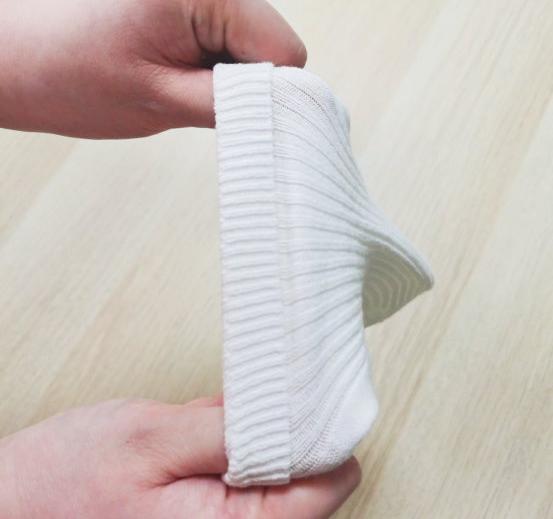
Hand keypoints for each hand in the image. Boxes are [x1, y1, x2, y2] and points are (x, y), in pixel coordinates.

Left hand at [0, 0, 306, 137]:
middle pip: (270, 45)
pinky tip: (168, 67)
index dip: (268, 94)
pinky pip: (225, 37)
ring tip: (169, 79)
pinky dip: (207, 64)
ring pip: (249, 45)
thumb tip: (284, 110)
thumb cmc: (68, 72)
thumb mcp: (162, 102)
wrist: (16, 58)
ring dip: (220, 76)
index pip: (285, 50)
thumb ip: (233, 105)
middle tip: (187, 96)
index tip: (233, 114)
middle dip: (241, 84)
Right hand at [0, 395, 360, 518]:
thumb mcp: (149, 438)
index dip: (325, 437)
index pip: (321, 490)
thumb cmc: (64, 484)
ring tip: (221, 413)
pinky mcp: (204, 505)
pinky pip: (242, 466)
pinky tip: (209, 425)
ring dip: (256, 431)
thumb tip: (292, 417)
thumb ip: (226, 429)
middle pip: (304, 478)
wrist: (13, 502)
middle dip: (284, 430)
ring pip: (273, 468)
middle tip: (259, 396)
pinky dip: (236, 437)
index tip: (319, 399)